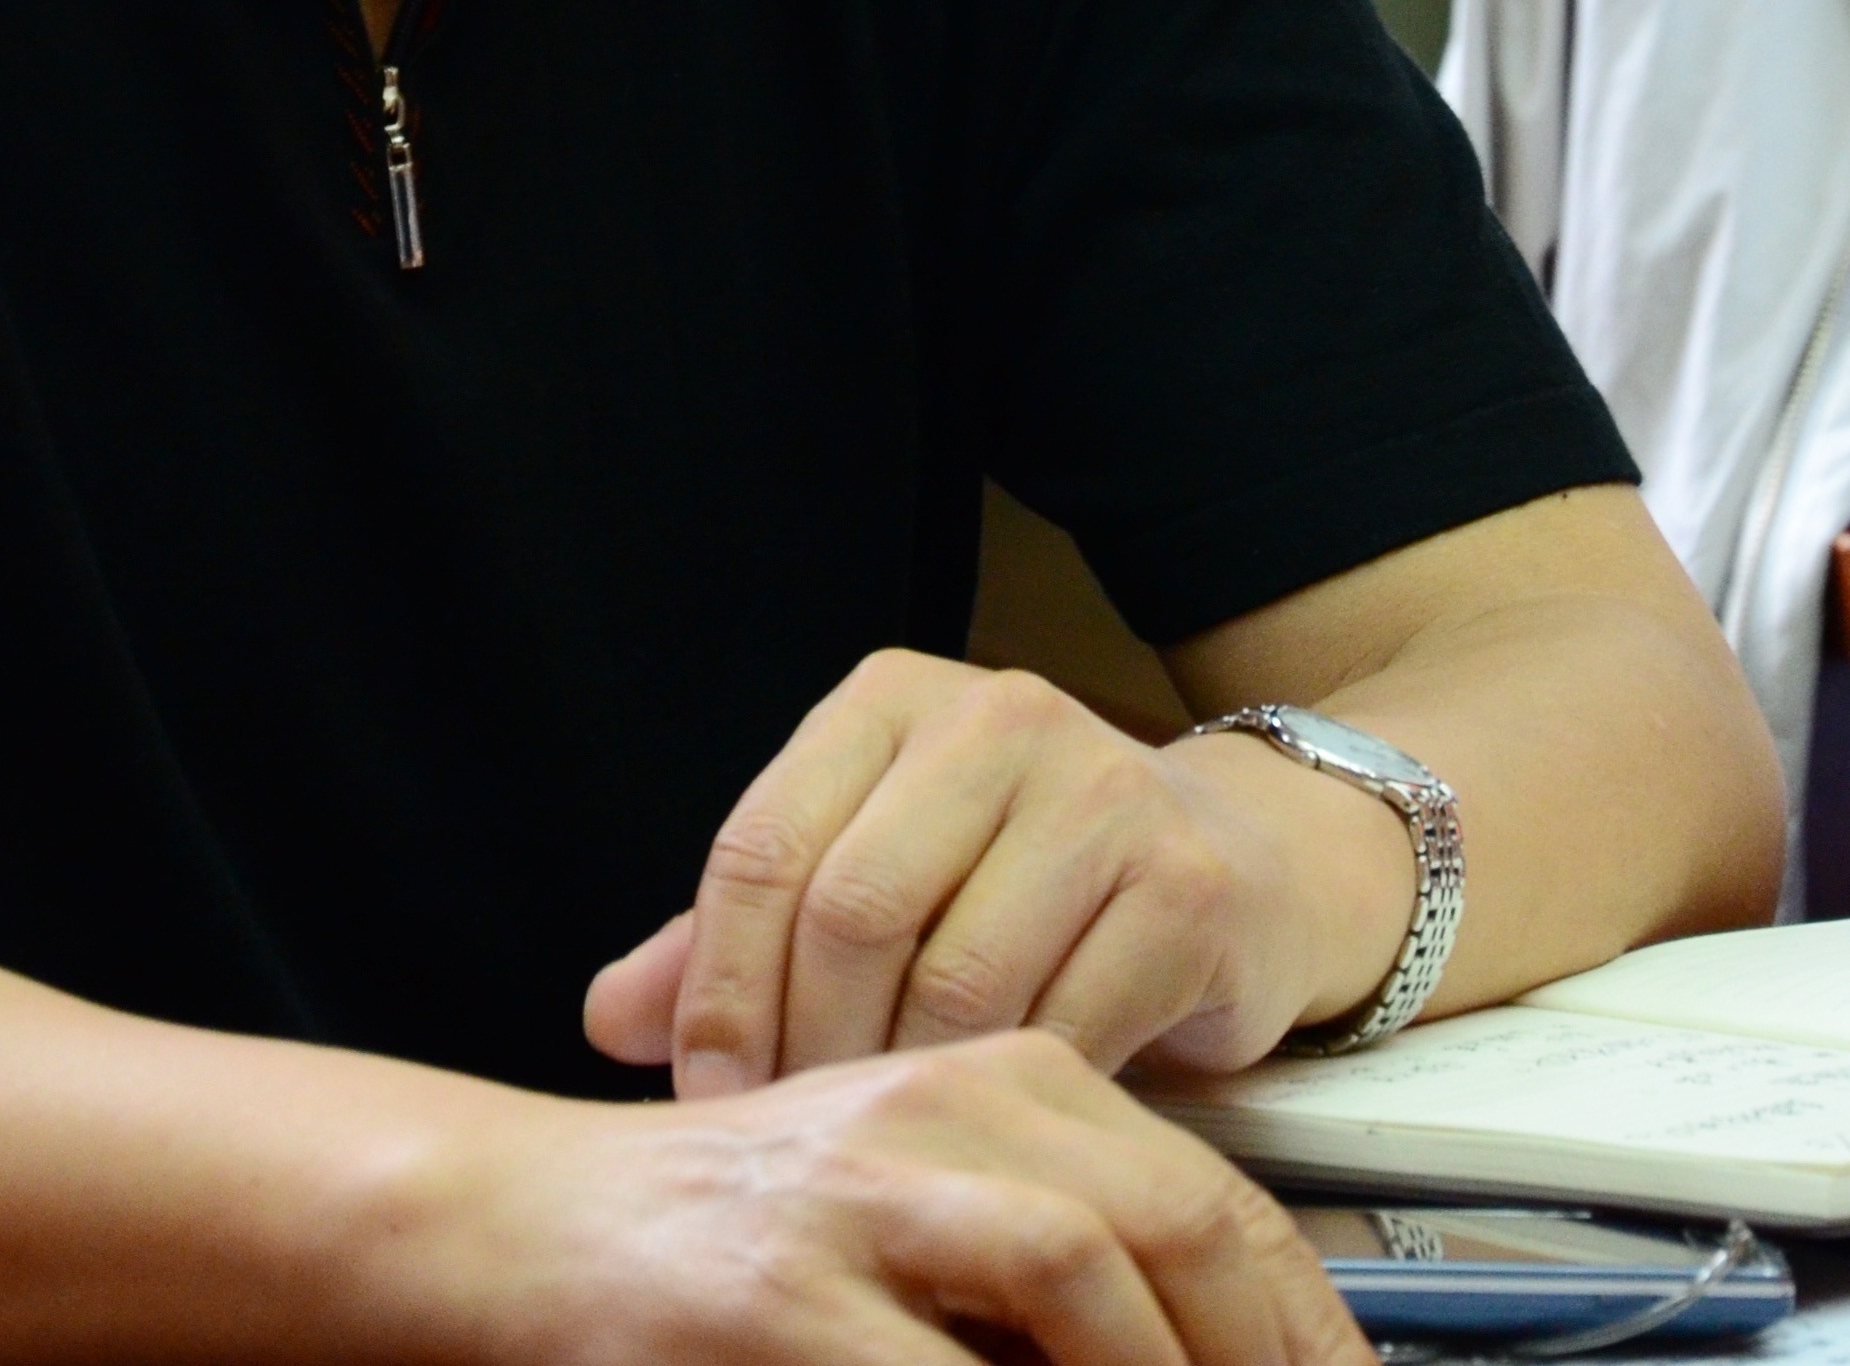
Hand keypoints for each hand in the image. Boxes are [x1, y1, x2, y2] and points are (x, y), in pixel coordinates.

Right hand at [476, 1026, 1369, 1365]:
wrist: (526, 1225)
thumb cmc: (742, 1234)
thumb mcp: (918, 1192)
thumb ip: (1060, 1247)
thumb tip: (1225, 1341)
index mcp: (991, 1077)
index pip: (1211, 1199)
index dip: (1308, 1323)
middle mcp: (934, 1114)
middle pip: (1171, 1225)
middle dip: (1264, 1353)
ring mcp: (852, 1203)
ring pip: (1078, 1276)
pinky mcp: (775, 1303)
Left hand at [584, 652, 1407, 1092]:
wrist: (1242, 869)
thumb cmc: (1024, 880)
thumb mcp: (877, 876)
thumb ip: (741, 939)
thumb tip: (607, 1018)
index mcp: (888, 701)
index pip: (765, 845)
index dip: (717, 986)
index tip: (705, 1092)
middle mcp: (995, 718)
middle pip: (852, 911)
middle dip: (805, 1047)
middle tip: (793, 1140)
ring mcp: (1102, 792)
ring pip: (957, 980)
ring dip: (906, 1088)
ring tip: (884, 1149)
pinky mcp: (1186, 886)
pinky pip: (1067, 1026)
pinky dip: (1013, 1099)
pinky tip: (992, 1132)